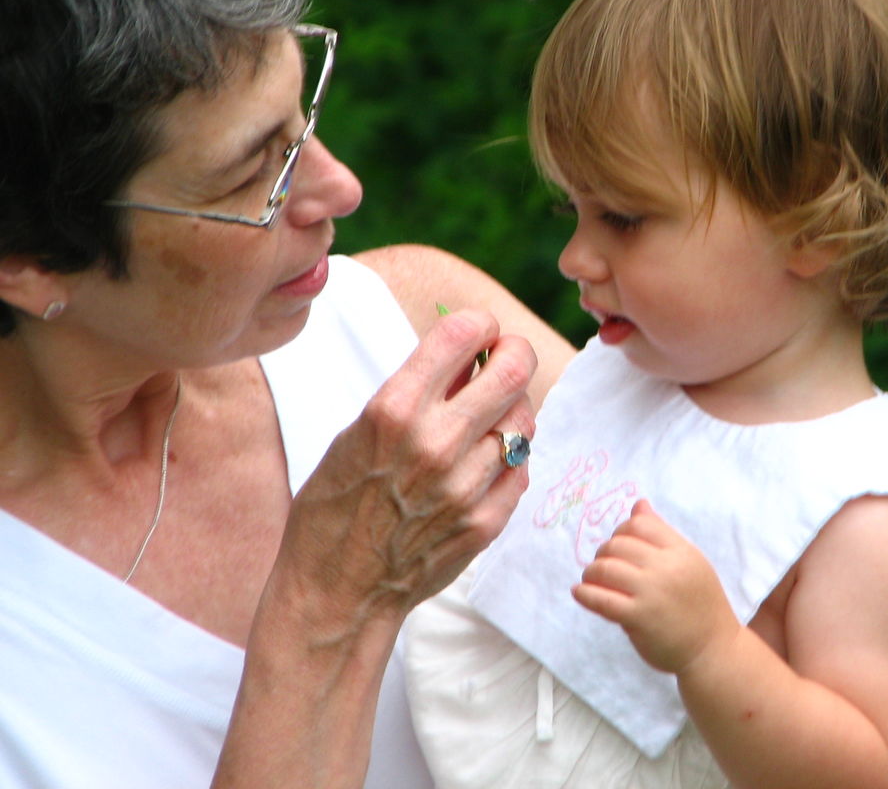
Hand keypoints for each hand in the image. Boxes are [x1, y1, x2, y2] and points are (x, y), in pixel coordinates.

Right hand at [274, 307, 536, 635]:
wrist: (336, 590)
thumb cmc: (337, 504)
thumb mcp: (358, 432)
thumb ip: (416, 391)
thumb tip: (468, 352)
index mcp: (393, 410)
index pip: (462, 333)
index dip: (479, 324)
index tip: (480, 331)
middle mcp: (435, 443)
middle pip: (514, 369)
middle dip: (514, 353)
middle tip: (506, 359)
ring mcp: (465, 485)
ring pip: (525, 419)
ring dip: (511, 411)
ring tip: (489, 421)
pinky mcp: (487, 521)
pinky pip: (523, 467)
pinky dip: (510, 459)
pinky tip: (485, 465)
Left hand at [572, 499, 739, 673]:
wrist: (713, 648)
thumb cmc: (701, 604)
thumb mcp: (690, 561)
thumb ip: (662, 534)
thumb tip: (639, 505)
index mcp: (681, 551)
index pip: (639, 524)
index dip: (622, 531)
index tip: (619, 546)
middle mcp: (667, 567)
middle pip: (619, 544)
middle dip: (604, 552)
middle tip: (604, 566)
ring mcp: (652, 593)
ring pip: (606, 568)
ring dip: (591, 572)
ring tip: (591, 579)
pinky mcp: (639, 618)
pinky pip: (602, 599)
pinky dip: (585, 593)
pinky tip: (579, 592)